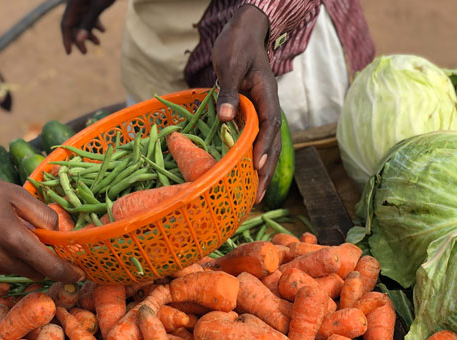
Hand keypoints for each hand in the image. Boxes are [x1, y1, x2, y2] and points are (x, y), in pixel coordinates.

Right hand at [0, 170, 84, 282]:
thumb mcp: (17, 194)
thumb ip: (43, 215)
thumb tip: (58, 233)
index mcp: (13, 240)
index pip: (50, 268)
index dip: (67, 273)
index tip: (78, 273)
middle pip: (35, 272)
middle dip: (44, 262)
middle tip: (42, 241)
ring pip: (17, 270)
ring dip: (22, 258)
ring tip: (10, 231)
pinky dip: (3, 258)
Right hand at [60, 0, 114, 53]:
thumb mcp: (97, 7)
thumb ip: (88, 22)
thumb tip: (79, 40)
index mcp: (74, 3)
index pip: (65, 24)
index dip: (66, 39)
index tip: (69, 52)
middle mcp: (77, 3)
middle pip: (74, 25)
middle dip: (79, 39)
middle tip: (85, 52)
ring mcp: (85, 3)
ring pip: (83, 22)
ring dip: (89, 33)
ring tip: (98, 43)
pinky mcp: (93, 2)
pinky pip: (91, 16)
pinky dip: (96, 24)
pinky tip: (103, 30)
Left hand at [211, 5, 281, 202]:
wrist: (244, 34)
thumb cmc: (237, 47)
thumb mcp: (231, 65)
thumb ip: (229, 91)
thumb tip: (226, 118)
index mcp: (267, 96)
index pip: (269, 126)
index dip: (263, 148)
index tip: (256, 167)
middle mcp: (269, 108)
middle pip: (272, 144)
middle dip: (266, 171)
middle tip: (257, 197)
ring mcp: (263, 114)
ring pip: (267, 147)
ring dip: (262, 172)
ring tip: (255, 198)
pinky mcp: (253, 116)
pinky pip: (256, 142)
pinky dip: (253, 161)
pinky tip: (246, 178)